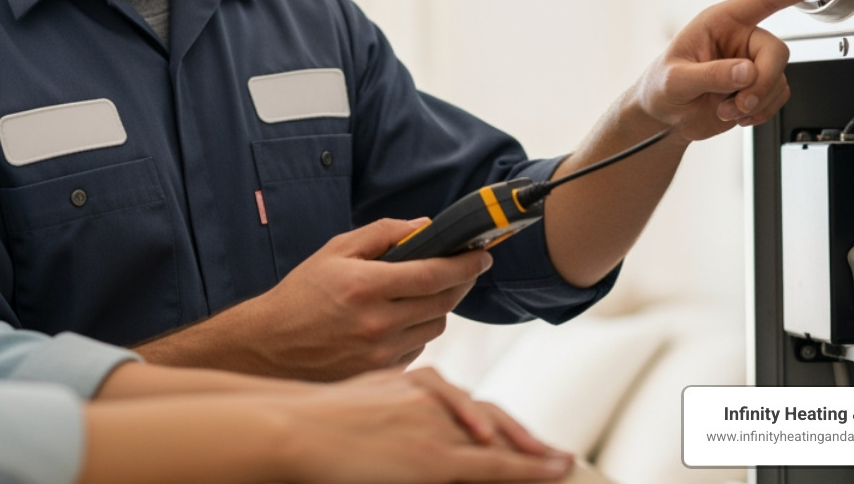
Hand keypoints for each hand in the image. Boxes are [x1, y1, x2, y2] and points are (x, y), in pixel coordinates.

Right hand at [239, 218, 492, 380]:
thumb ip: (383, 234)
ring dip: (440, 306)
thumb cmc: (302, 293)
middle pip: (443, 302)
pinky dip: (419, 329)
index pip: (433, 274)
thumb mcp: (335, 250)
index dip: (464, 264)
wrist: (270, 346)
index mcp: (364, 286)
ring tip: (424, 292)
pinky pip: (419, 346)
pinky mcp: (381, 373)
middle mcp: (376, 323)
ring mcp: (380, 353)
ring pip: (436, 326)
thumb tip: (425, 226)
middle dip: (461, 281)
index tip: (481, 254)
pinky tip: (401, 317)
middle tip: (466, 267)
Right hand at [276, 368, 570, 483]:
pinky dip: (529, 468)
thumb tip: (393, 416)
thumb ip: (384, 400)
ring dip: (532, 453)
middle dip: (523, 438)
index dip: (493, 421)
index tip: (511, 434)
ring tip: (559, 463)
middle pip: (488, 417)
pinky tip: (554, 469)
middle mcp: (431, 400)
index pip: (464, 401)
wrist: (295, 427)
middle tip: (553, 453)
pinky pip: (494, 466)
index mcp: (412, 384)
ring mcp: (435, 428)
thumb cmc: (311, 416)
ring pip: (497, 439)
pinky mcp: (435, 459)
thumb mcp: (355, 395)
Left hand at [634, 0, 832, 140]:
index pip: (763, 0)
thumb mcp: (676, 80)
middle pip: (777, 52)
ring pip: (779, 78)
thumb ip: (710, 75)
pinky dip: (761, 111)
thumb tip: (746, 72)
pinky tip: (737, 114)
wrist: (664, 117)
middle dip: (762, 82)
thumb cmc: (661, 87)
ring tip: (726, 109)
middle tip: (740, 102)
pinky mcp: (758, 87)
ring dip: (756, 101)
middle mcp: (740, 39)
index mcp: (719, 22)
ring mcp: (751, 63)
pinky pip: (779, 96)